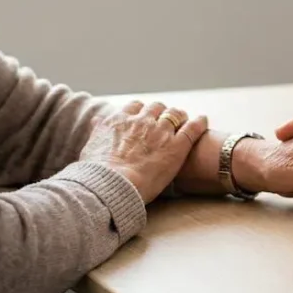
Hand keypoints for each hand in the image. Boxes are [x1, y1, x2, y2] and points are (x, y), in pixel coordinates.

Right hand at [80, 101, 208, 203]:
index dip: (142, 111)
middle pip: (156, 107)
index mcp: (120, 121)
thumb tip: (97, 122)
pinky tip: (203, 120)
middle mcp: (141, 121)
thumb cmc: (97, 174)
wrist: (111, 185)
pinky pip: (193, 127)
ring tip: (183, 120)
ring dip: (179, 116)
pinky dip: (199, 122)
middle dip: (161, 113)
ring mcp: (160, 132)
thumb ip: (98, 132)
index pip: (134, 107)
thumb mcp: (90, 147)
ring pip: (175, 114)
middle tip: (165, 121)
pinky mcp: (177, 146)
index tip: (145, 117)